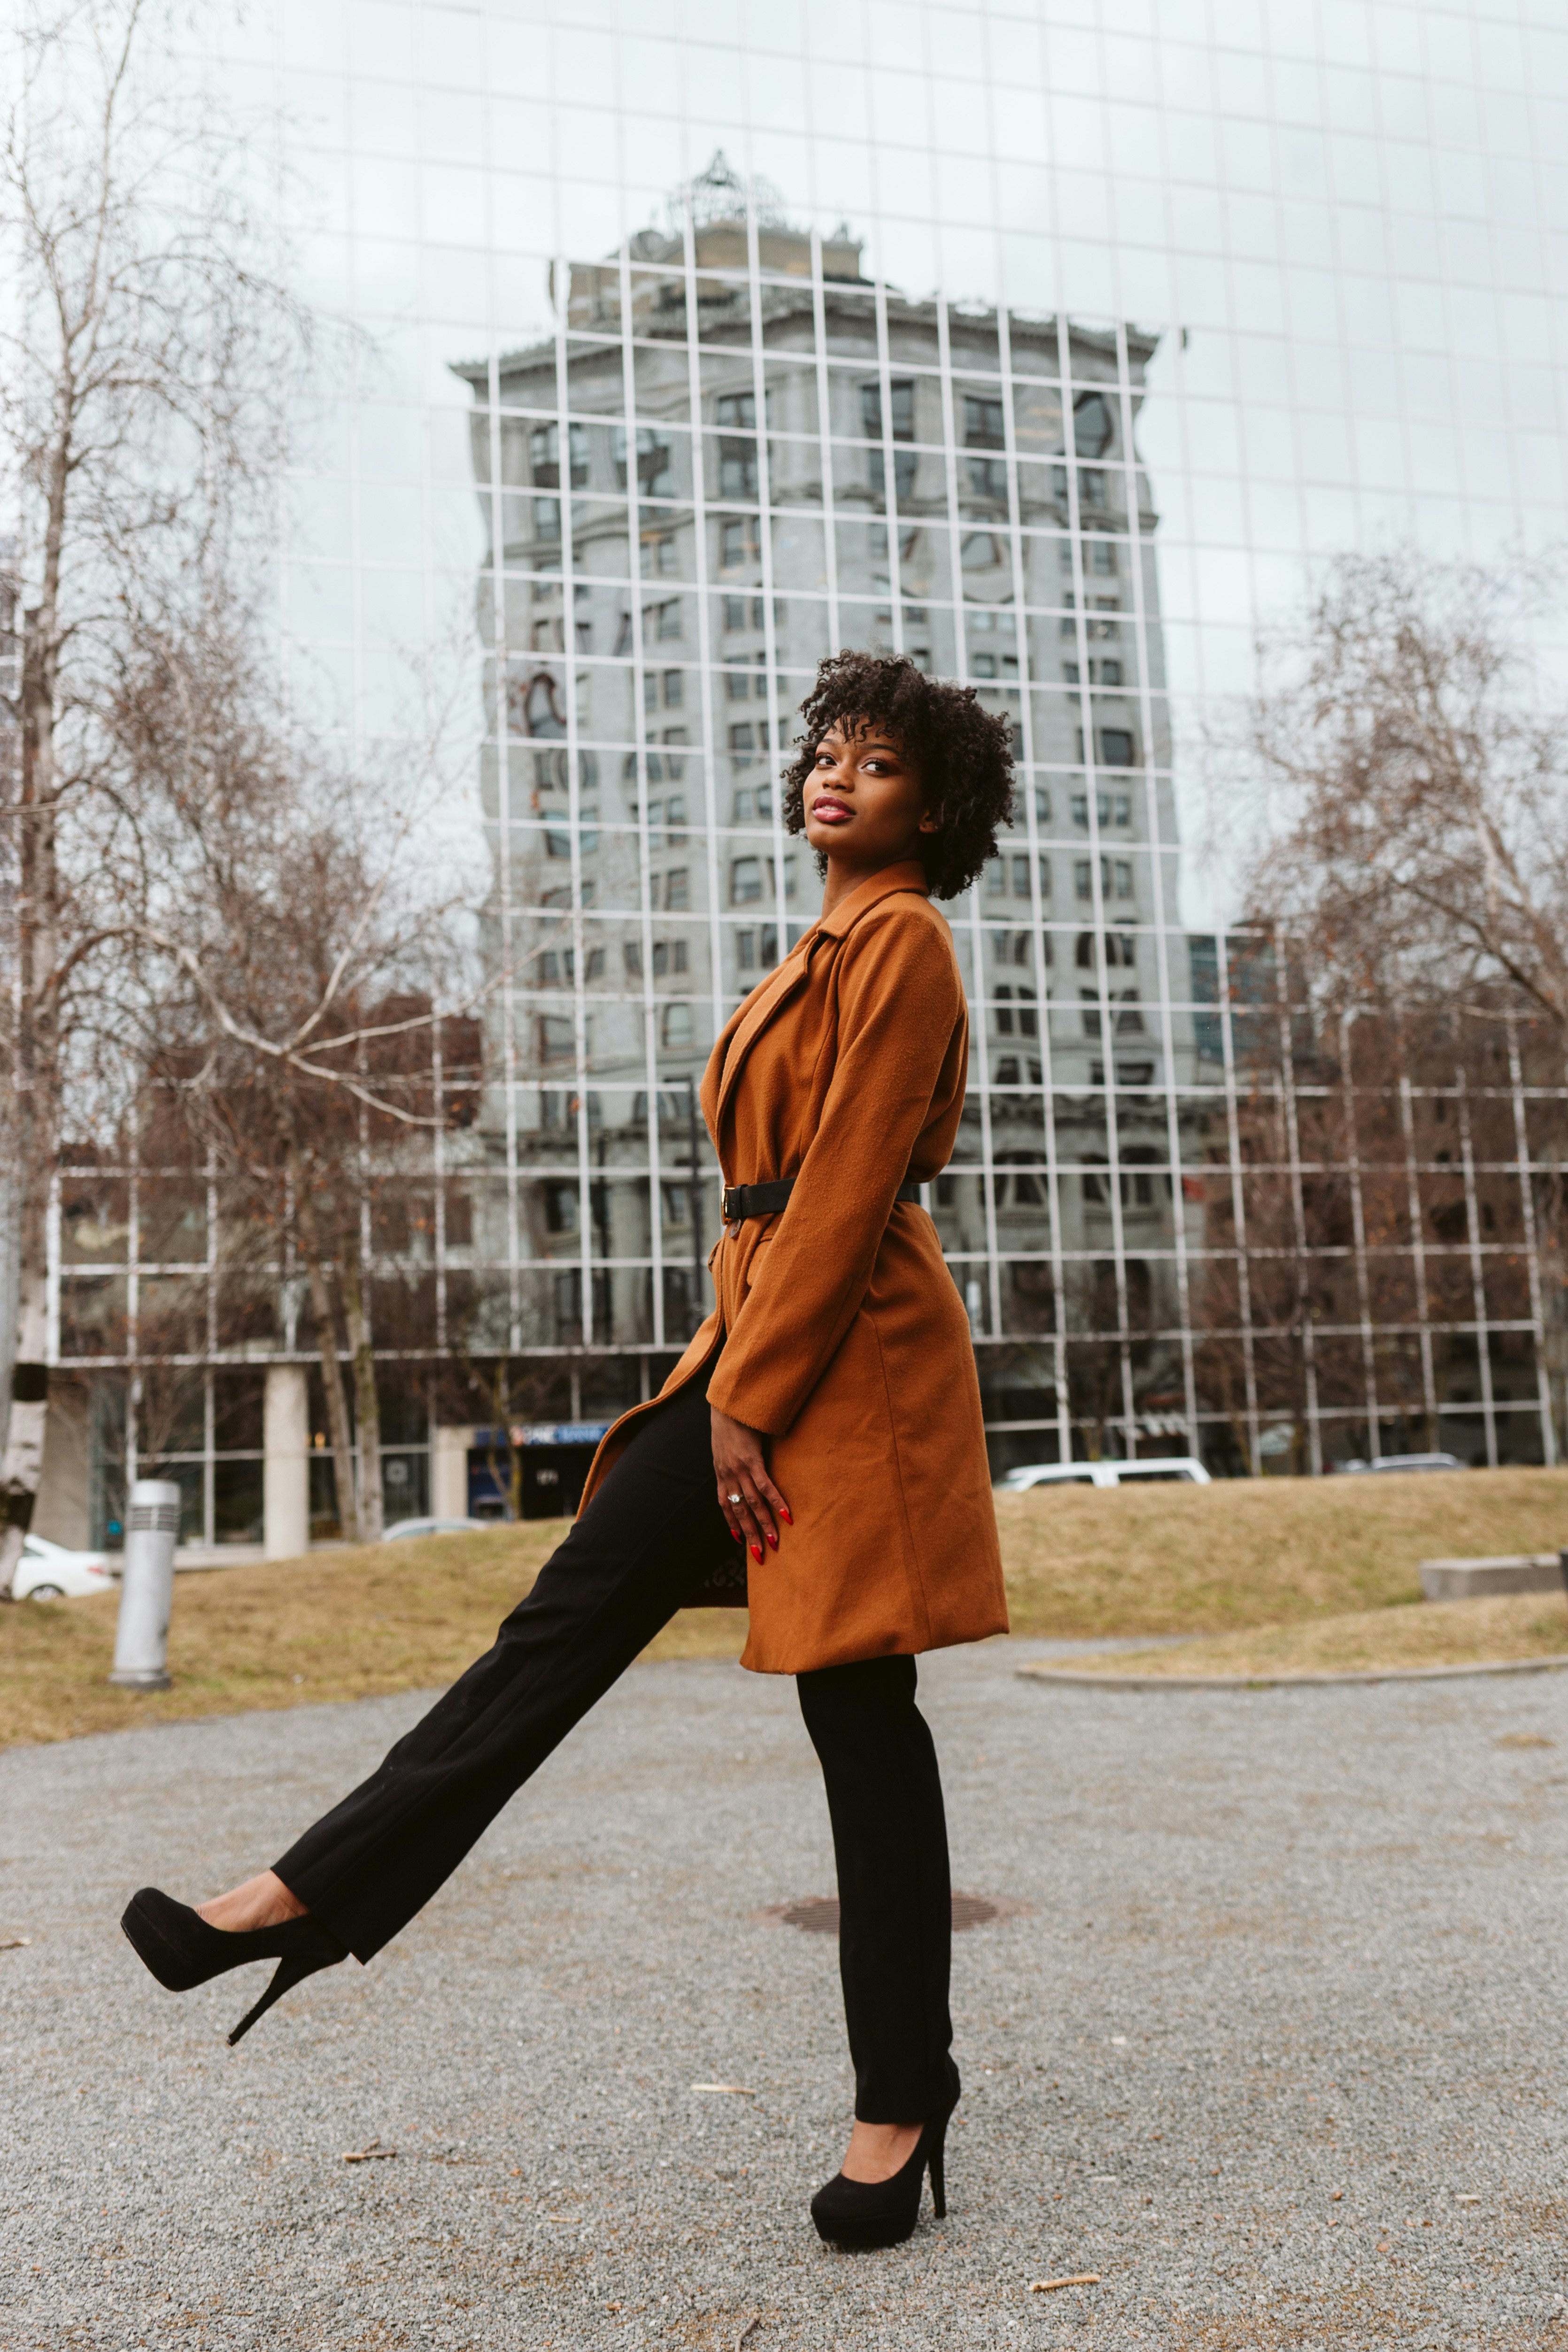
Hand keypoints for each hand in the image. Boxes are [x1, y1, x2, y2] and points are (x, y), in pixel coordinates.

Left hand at [710, 1406, 791, 1562]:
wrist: (728, 1404)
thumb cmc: (730, 1423)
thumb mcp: (725, 1446)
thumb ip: (732, 1460)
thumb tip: (743, 1468)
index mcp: (721, 1474)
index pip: (725, 1506)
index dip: (732, 1525)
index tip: (739, 1541)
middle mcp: (728, 1476)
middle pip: (740, 1512)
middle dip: (750, 1535)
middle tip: (760, 1556)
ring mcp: (739, 1469)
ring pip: (752, 1504)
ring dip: (764, 1525)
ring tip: (775, 1542)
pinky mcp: (752, 1460)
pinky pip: (765, 1486)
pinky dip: (776, 1502)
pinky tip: (787, 1515)